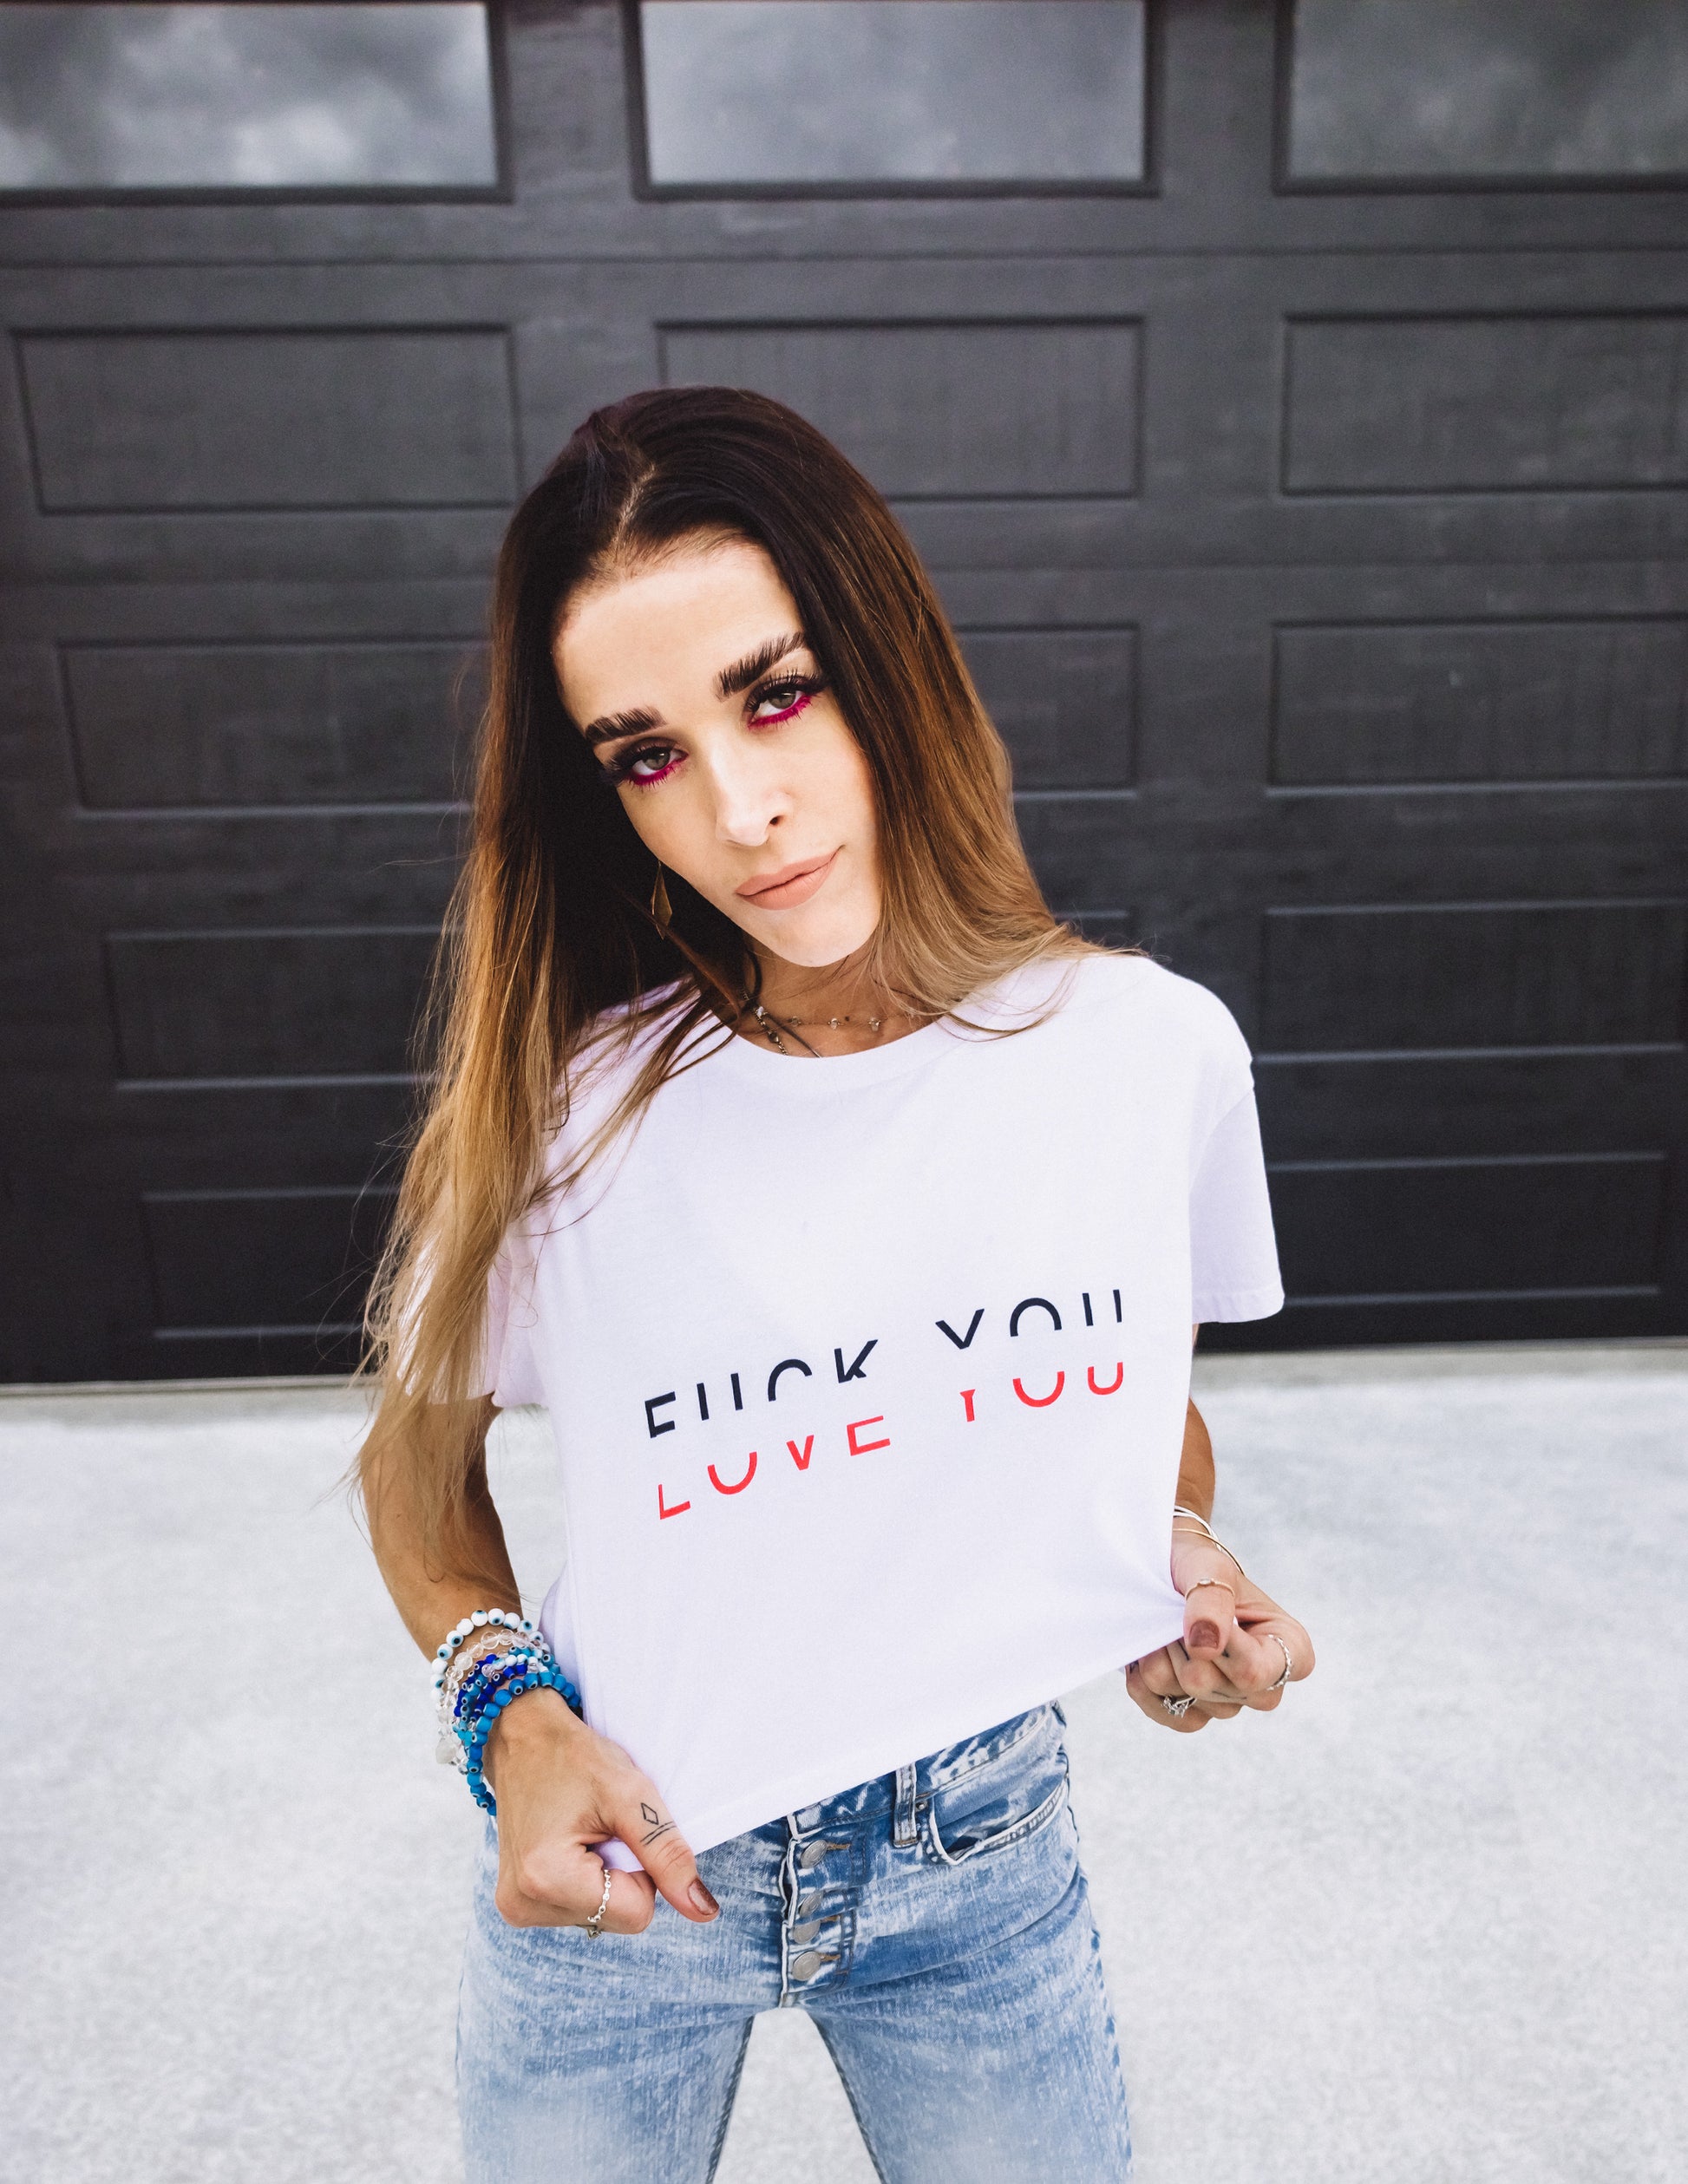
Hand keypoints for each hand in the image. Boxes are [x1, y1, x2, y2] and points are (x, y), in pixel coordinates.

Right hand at [484, 1688, 720, 1931]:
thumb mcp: (629, 1795)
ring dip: (603, 1875)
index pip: (636, 1914)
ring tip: (581, 1830)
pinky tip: (569, 1843)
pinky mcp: (517, 1903)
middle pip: (616, 1918)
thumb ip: (667, 1854)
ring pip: (600, 1916)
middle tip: (599, 1826)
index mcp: (546, 1879)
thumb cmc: (575, 1757)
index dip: (645, 1871)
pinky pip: (578, 1909)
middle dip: (622, 1874)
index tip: (620, 1828)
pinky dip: (586, 1880)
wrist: (523, 1737)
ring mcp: (515, 1907)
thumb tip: (704, 1911)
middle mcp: (523, 1904)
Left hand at [1125, 1524, 1314, 1735]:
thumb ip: (1212, 1601)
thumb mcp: (1210, 1568)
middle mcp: (1266, 1684)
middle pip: (1210, 1684)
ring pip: (1184, 1694)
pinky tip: (1146, 1657)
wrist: (1171, 1575)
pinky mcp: (1199, 1714)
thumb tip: (1205, 1647)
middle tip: (1178, 1611)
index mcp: (1289, 1646)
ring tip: (1167, 1628)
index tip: (1197, 1616)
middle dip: (1181, 1644)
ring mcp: (1232, 1703)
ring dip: (1161, 1656)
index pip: (1256, 1671)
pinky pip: (1169, 1714)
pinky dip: (1147, 1686)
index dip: (1219, 1650)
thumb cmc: (1201, 1568)